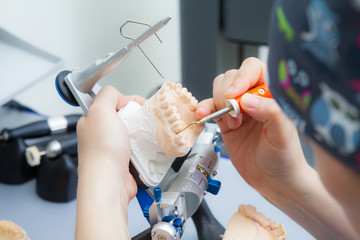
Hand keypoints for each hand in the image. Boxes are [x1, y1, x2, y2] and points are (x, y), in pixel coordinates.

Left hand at [76, 86, 145, 239]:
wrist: (109, 182)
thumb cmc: (102, 151)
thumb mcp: (101, 110)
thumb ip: (108, 94)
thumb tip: (120, 96)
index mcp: (91, 121)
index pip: (111, 103)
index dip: (126, 100)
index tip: (137, 103)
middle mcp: (101, 135)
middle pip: (125, 118)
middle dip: (137, 117)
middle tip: (143, 120)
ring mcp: (113, 149)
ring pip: (134, 133)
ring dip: (143, 133)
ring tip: (147, 134)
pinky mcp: (126, 161)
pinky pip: (140, 148)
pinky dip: (147, 147)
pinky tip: (148, 146)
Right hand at [196, 58, 309, 196]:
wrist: (273, 181)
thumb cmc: (285, 158)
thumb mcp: (283, 136)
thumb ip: (270, 113)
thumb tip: (247, 99)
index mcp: (272, 95)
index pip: (255, 70)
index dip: (242, 77)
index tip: (234, 94)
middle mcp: (254, 98)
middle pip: (232, 77)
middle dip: (227, 94)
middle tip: (235, 115)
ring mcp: (239, 109)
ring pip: (220, 89)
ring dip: (217, 102)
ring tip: (229, 123)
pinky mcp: (226, 121)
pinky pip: (210, 107)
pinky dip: (204, 109)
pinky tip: (203, 116)